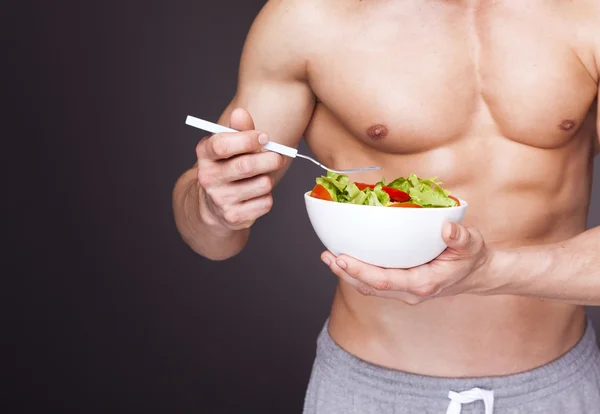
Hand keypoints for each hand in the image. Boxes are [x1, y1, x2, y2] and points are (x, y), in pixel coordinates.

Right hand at [195, 108, 284, 230]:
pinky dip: (267, 197)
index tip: (264, 137)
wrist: (213, 205)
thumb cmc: (228, 168)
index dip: (247, 139)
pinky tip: (257, 194)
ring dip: (269, 179)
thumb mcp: (230, 147)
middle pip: (245, 166)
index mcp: (205, 154)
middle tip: (278, 157)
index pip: (222, 145)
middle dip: (269, 159)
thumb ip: (239, 130)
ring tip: (262, 177)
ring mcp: (219, 199)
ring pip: (262, 184)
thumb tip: (240, 113)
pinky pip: (265, 203)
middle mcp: (208, 177)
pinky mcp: (233, 217)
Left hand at [321, 222, 493, 303]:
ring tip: (328, 256)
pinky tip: (347, 258)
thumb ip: (460, 237)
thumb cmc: (472, 257)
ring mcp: (404, 291)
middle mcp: (410, 292)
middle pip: (369, 286)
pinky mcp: (401, 285)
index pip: (383, 280)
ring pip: (369, 286)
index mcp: (423, 284)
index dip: (359, 270)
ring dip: (348, 273)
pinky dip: (359, 271)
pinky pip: (376, 282)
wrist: (478, 273)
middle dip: (345, 272)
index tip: (340, 258)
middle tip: (326, 255)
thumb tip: (447, 229)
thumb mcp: (472, 244)